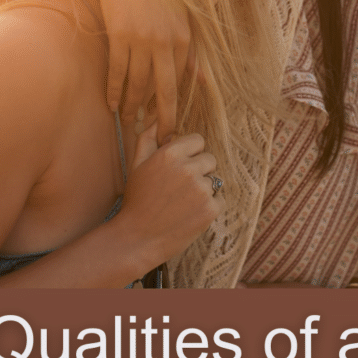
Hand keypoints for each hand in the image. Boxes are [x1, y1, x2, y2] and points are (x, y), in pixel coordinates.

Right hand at [99, 0, 192, 144]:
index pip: (179, 81)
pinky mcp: (120, 35)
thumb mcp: (181, 19)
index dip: (173, 105)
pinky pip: (118, 71)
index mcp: (183, 39)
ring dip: (132, 107)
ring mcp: (142, 39)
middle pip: (164, 90)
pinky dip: (114, 90)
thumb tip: (204, 81)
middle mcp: (166, 42)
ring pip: (138, 83)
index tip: (168, 123)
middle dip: (162, 119)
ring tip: (128, 122)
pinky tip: (112, 104)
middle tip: (159, 140)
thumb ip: (190, 52)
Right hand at [120, 122, 223, 267]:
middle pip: (209, 159)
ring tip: (182, 203)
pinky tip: (190, 213)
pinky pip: (220, 199)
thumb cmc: (137, 200)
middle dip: (199, 170)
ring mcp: (201, 190)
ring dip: (203, 189)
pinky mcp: (210, 210)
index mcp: (170, 154)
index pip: (198, 140)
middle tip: (180, 188)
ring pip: (214, 180)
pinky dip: (209, 207)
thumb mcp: (137, 165)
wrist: (137, 239)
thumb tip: (158, 118)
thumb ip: (148, 138)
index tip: (180, 167)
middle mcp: (188, 168)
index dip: (190, 153)